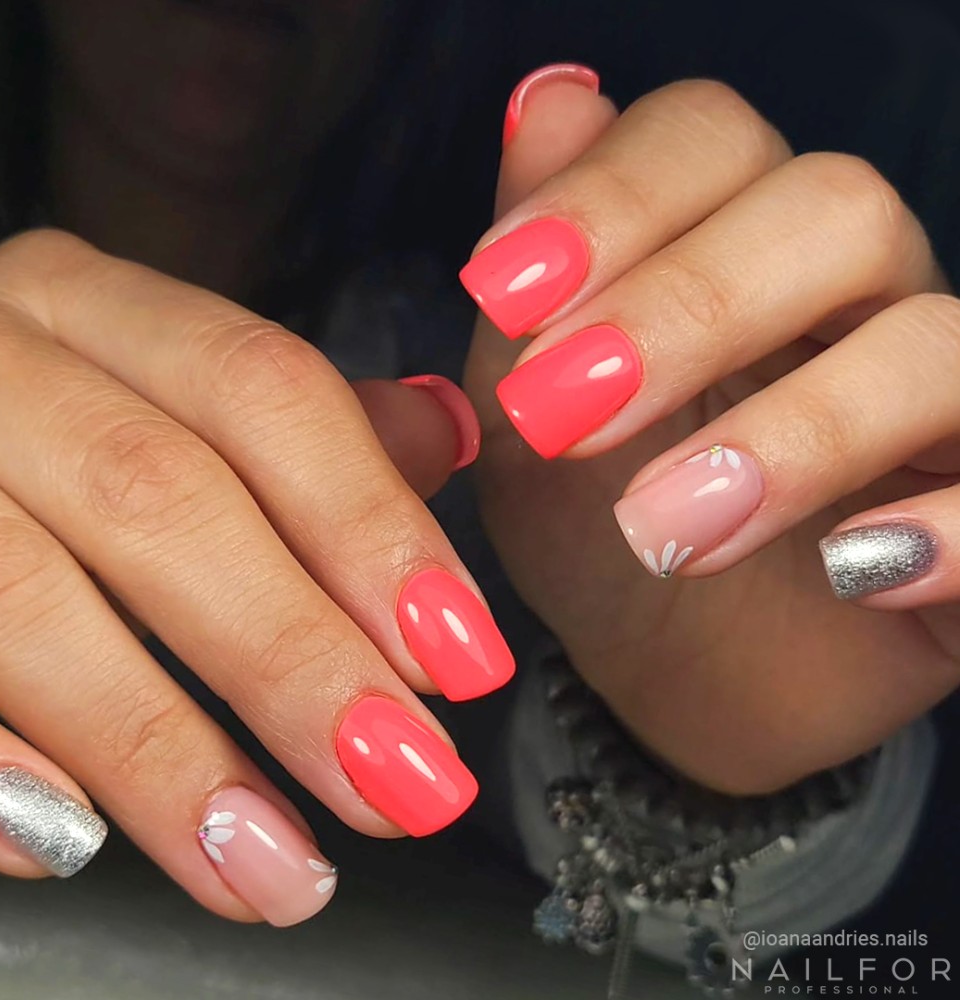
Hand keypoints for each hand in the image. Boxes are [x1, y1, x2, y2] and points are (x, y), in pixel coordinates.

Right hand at [0, 232, 512, 923]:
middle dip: (291, 657)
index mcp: (95, 308)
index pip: (262, 391)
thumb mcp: (164, 394)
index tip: (462, 660)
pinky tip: (67, 843)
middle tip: (400, 785)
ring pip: (16, 595)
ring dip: (160, 750)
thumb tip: (443, 435)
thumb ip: (304, 427)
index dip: (372, 526)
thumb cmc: (45, 428)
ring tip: (272, 866)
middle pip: (156, 496)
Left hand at [464, 66, 958, 793]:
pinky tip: (848, 571)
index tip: (502, 290)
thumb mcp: (528, 412)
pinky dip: (950, 529)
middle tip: (562, 413)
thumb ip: (537, 278)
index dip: (611, 196)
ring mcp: (932, 402)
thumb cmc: (588, 532)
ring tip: (660, 527)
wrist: (662, 675)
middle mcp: (851, 297)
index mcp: (730, 248)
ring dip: (790, 433)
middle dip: (689, 305)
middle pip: (835, 210)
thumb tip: (548, 99)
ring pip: (933, 342)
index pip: (713, 138)